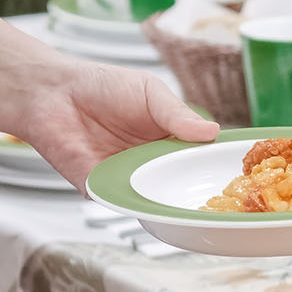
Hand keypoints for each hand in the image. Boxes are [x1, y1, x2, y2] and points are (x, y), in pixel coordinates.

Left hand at [15, 60, 218, 188]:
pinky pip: (122, 203)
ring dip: (170, 204)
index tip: (239, 174)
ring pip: (154, 200)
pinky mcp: (100, 189)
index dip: (215, 167)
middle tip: (223, 199)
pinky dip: (135, 205)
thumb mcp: (150, 92)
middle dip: (198, 193)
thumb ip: (177, 114)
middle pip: (180, 185)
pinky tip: (151, 202)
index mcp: (168, 139)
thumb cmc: (102, 86)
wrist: (52, 92)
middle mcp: (150, 163)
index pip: (197, 158)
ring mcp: (126, 179)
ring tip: (193, 206)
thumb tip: (212, 132)